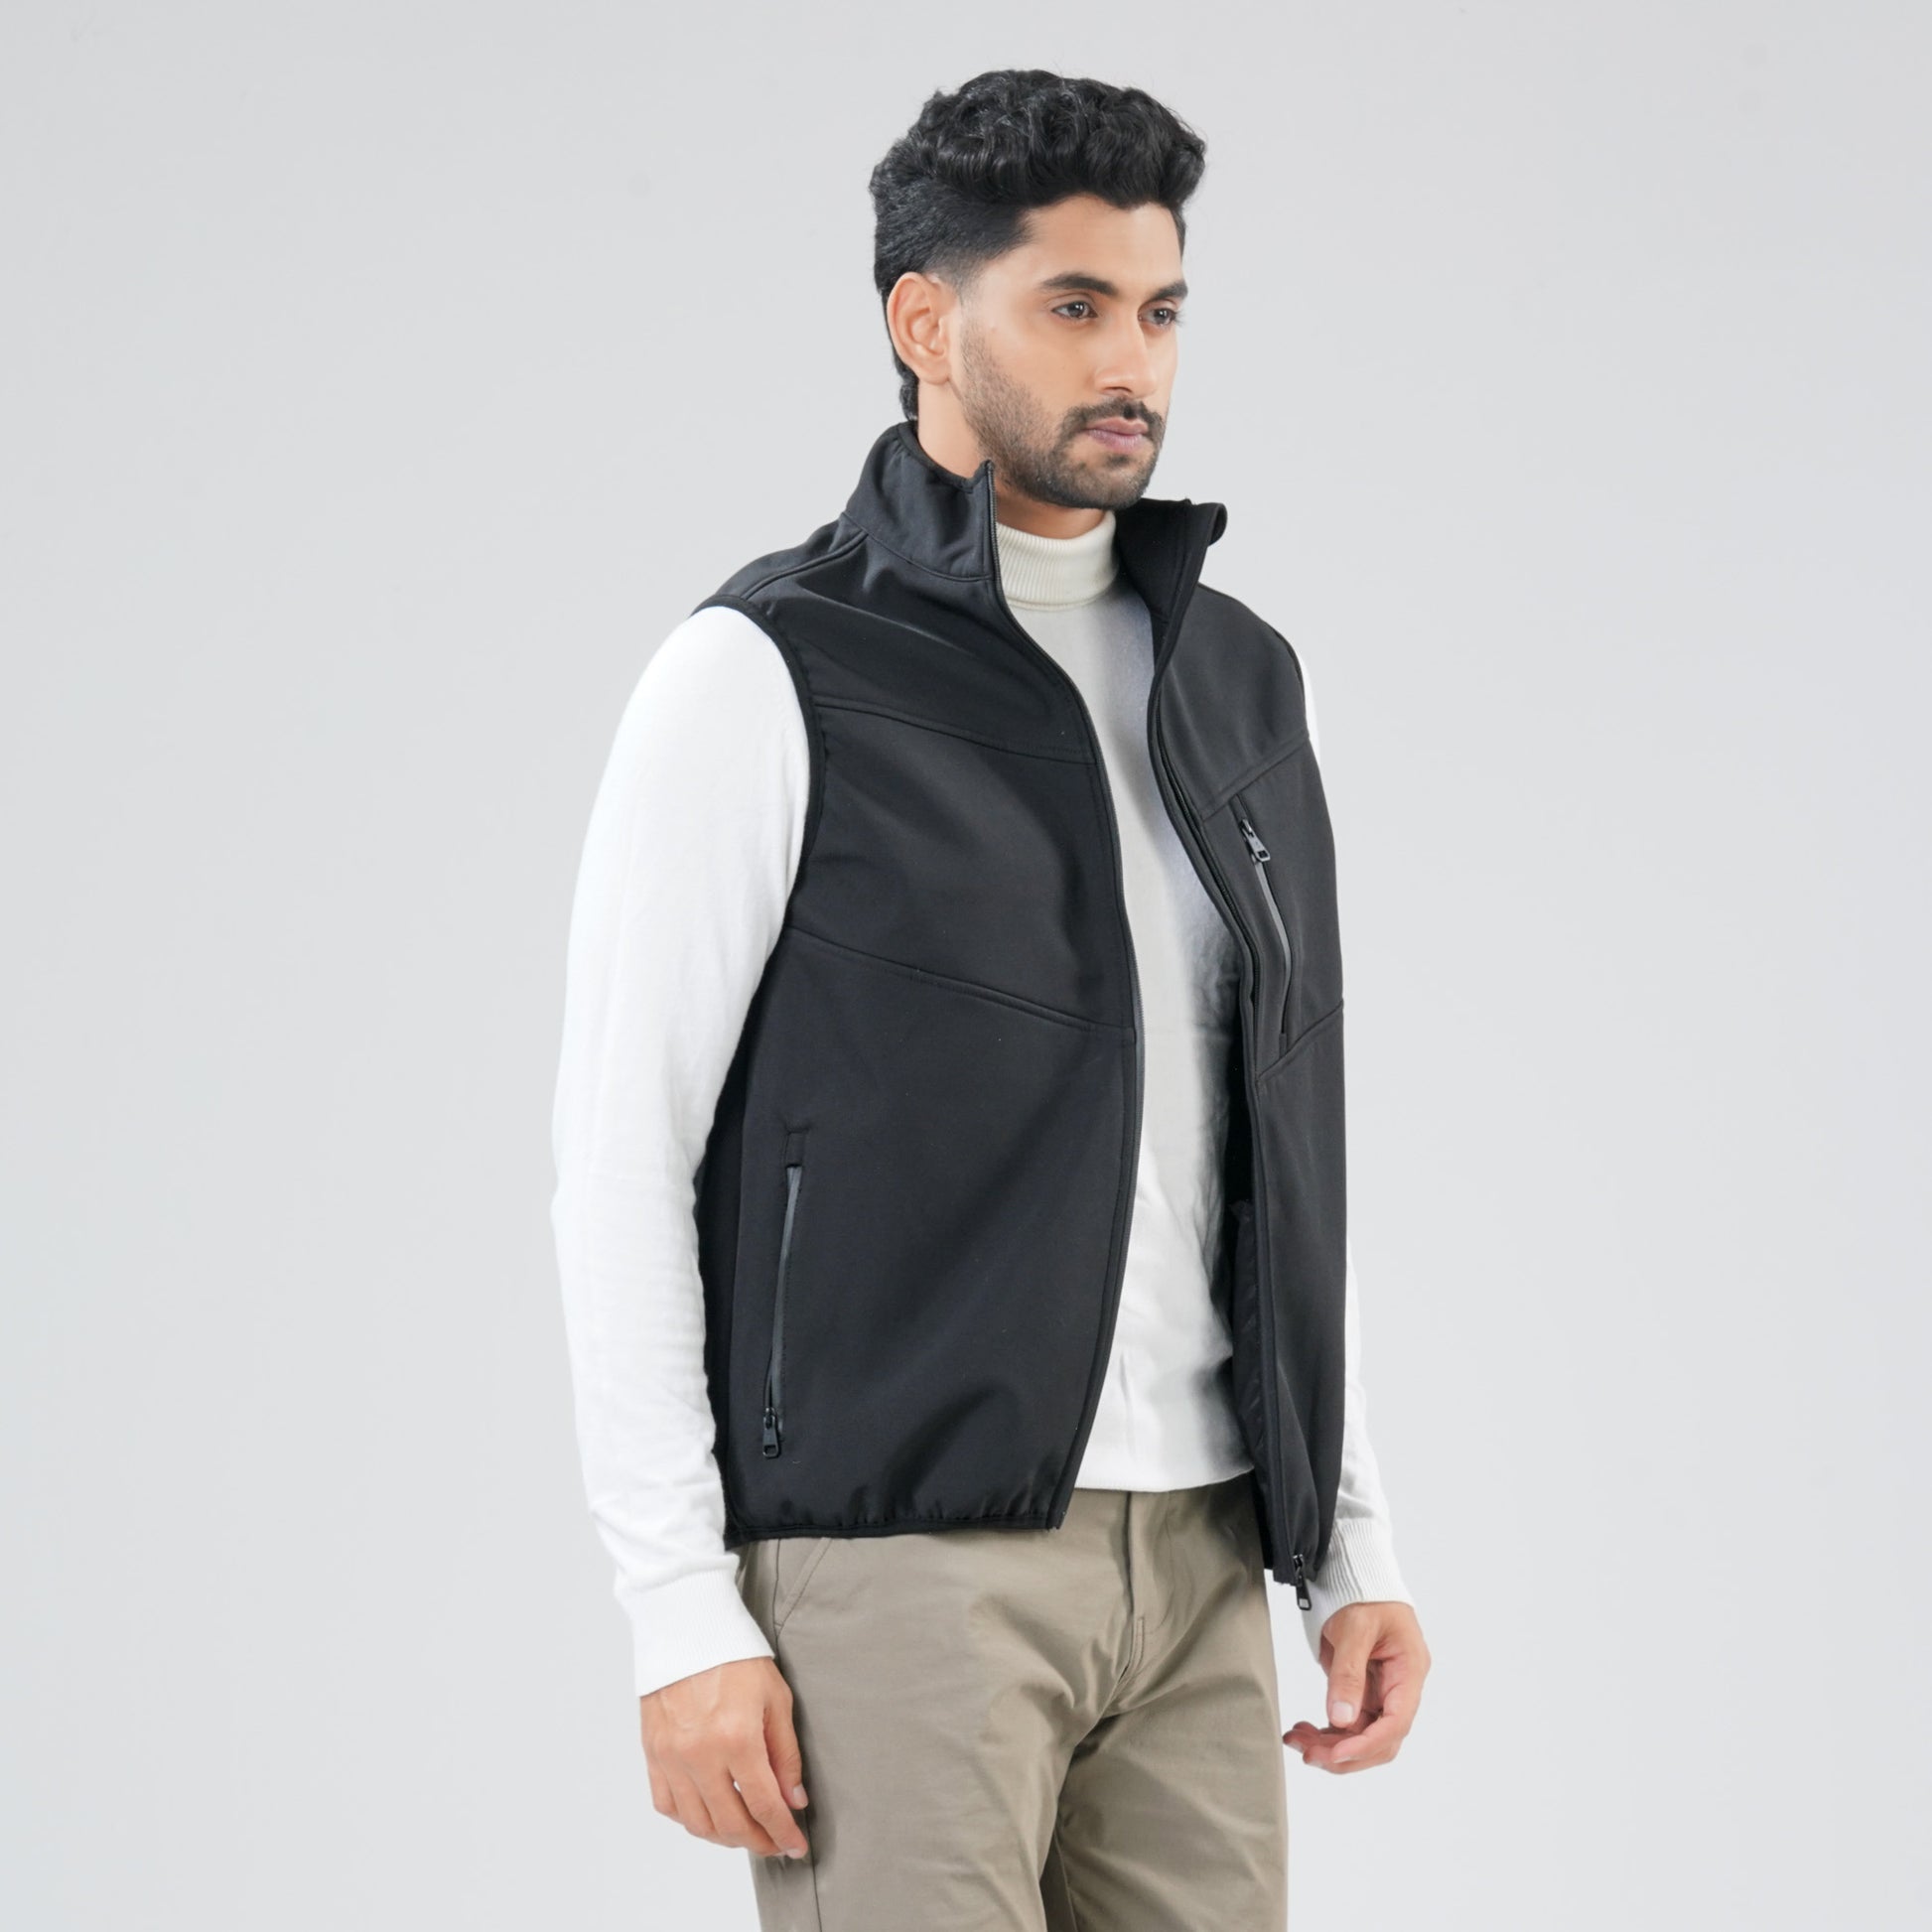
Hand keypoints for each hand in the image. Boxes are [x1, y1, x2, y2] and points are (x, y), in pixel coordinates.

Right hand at [640, 1656, 810, 1857]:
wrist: (687, 1629)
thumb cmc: (736, 1657)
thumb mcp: (776, 1699)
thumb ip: (786, 1755)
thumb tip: (793, 1801)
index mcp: (736, 1738)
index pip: (764, 1805)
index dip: (782, 1833)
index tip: (795, 1846)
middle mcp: (700, 1755)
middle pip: (730, 1824)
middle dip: (758, 1842)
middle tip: (774, 1843)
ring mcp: (671, 1758)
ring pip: (697, 1823)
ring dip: (725, 1837)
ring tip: (746, 1832)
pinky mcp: (652, 1754)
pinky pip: (668, 1805)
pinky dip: (690, 1819)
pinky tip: (709, 1813)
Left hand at [1284, 1599, 1429, 1773]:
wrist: (1354, 1577)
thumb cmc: (1362, 1593)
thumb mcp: (1355, 1628)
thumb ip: (1349, 1673)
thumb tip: (1342, 1720)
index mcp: (1409, 1671)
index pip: (1396, 1722)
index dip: (1367, 1744)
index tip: (1336, 1754)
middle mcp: (1399, 1687)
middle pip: (1380, 1739)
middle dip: (1345, 1753)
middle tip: (1308, 1754)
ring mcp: (1381, 1692)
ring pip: (1361, 1735)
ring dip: (1330, 1745)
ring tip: (1296, 1741)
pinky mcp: (1362, 1691)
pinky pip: (1348, 1723)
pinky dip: (1326, 1732)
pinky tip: (1303, 1732)